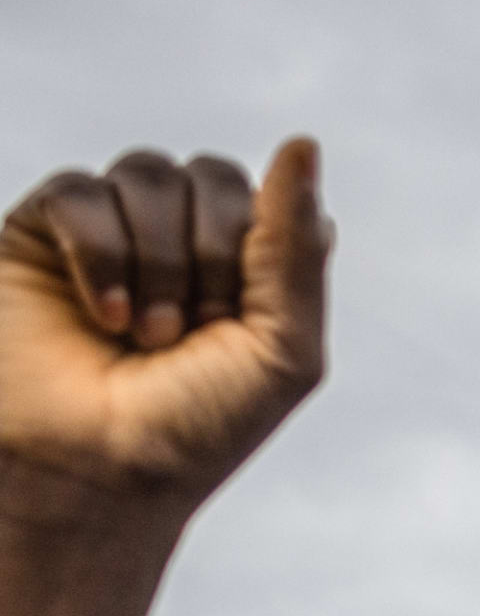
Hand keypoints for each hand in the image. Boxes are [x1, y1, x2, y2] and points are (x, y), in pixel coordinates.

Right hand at [0, 140, 331, 525]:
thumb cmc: (196, 427)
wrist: (98, 474)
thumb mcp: (283, 348)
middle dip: (209, 256)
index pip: (269, 199)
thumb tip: (303, 140)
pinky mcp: (41, 235)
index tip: (237, 326)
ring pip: (147, 175)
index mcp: (246, 268)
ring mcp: (111, 234)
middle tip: (187, 334)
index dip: (258, 257)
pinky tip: (105, 314)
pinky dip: (99, 252)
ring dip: (156, 260)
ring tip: (146, 334)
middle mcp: (179, 243)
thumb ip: (296, 246)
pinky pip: (79, 191)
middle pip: (211, 176)